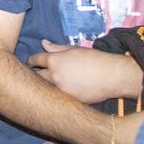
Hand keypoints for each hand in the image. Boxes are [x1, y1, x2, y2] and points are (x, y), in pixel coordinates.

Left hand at [27, 40, 143, 103]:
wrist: (112, 76)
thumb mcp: (74, 49)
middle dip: (34, 73)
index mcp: (54, 61)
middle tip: (35, 73)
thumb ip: (56, 48)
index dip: (31, 60)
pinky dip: (55, 94)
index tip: (30, 62)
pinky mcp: (69, 100)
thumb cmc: (94, 59)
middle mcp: (54, 76)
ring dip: (43, 84)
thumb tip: (43, 43)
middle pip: (36, 75)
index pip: (34, 60)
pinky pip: (57, 97)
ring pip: (45, 88)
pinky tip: (58, 92)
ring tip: (43, 83)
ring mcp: (61, 90)